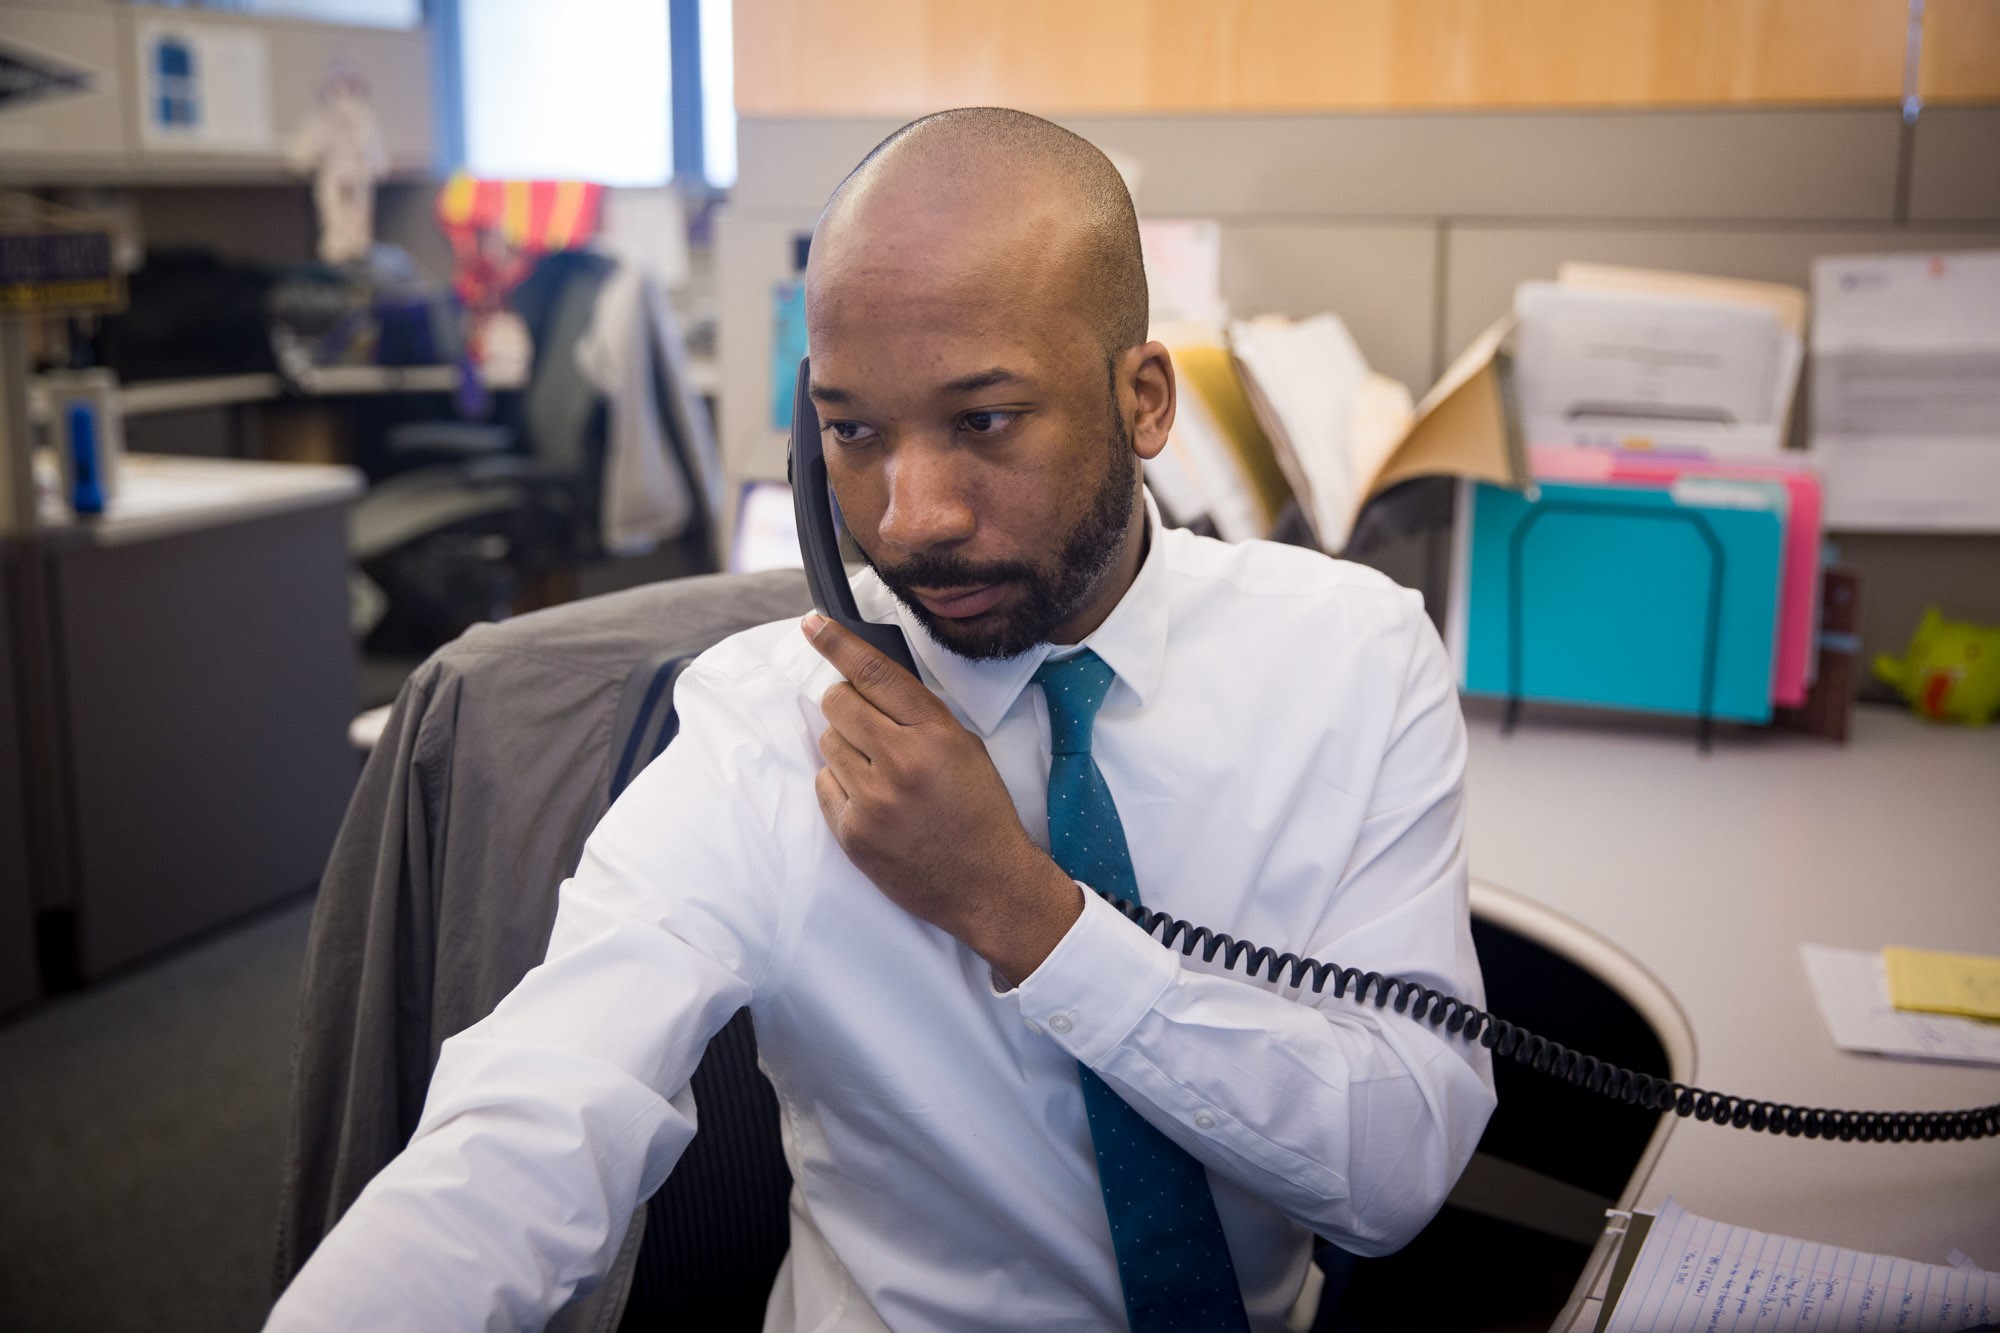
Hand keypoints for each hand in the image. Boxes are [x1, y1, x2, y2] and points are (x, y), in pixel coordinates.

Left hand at [803, 614, 1081, 984]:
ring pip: (827, 744)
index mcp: (935, 734)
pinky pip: (824, 786)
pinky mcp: (852, 833)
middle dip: (845, 705)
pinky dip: (841, 787)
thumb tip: (867, 683)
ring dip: (846, 750)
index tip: (812, 624)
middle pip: (837, 703)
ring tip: (880, 774)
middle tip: (865, 724)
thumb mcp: (965, 748)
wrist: (988, 885)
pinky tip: (873, 803)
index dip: (837, 643)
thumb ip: (918, 715)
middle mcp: (901, 762)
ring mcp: (872, 800)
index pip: (873, 672)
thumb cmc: (980, 813)